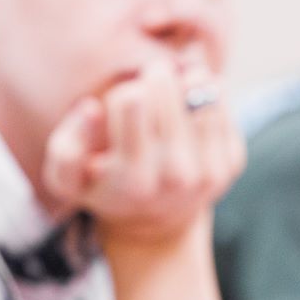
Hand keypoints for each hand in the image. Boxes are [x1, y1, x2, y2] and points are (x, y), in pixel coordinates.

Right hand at [39, 56, 244, 247]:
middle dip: (154, 80)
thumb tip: (90, 109)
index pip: (131, 100)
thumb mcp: (68, 178)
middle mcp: (176, 177)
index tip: (125, 104)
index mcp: (134, 179)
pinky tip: (189, 110)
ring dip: (182, 82)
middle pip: (167, 90)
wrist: (154, 219)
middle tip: (148, 91)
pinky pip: (221, 100)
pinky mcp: (233, 163)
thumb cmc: (105, 185)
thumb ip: (66, 145)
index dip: (125, 94)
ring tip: (169, 95)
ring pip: (201, 89)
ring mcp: (209, 171)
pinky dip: (205, 93)